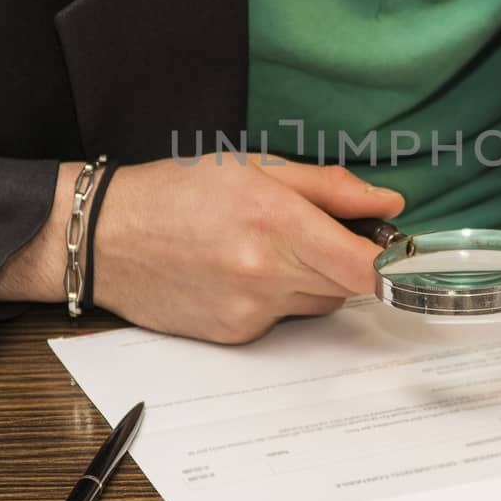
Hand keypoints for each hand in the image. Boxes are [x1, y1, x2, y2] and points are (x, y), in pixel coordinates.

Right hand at [93, 154, 403, 342]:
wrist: (105, 237)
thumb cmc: (177, 192)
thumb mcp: (255, 167)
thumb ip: (330, 187)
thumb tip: (389, 203)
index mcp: (276, 221)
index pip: (363, 266)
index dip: (390, 262)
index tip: (395, 251)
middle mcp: (266, 273)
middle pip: (348, 285)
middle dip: (344, 260)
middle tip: (315, 231)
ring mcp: (250, 310)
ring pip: (319, 304)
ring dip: (311, 279)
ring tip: (266, 248)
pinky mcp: (236, 334)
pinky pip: (284, 319)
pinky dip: (277, 298)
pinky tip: (239, 271)